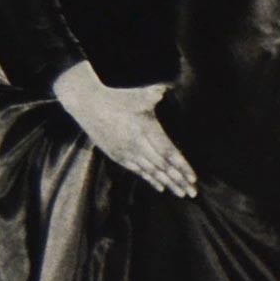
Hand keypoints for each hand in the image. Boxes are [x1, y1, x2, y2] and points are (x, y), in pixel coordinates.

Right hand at [54, 65, 197, 198]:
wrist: (86, 103)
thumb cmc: (116, 96)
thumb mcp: (138, 94)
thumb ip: (156, 92)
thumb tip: (169, 87)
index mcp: (145, 129)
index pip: (168, 152)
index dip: (181, 166)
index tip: (193, 178)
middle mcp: (137, 144)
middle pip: (162, 166)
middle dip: (178, 180)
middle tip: (192, 193)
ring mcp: (126, 151)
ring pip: (151, 171)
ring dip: (167, 183)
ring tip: (181, 193)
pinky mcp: (117, 155)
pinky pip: (137, 171)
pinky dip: (151, 179)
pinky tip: (161, 187)